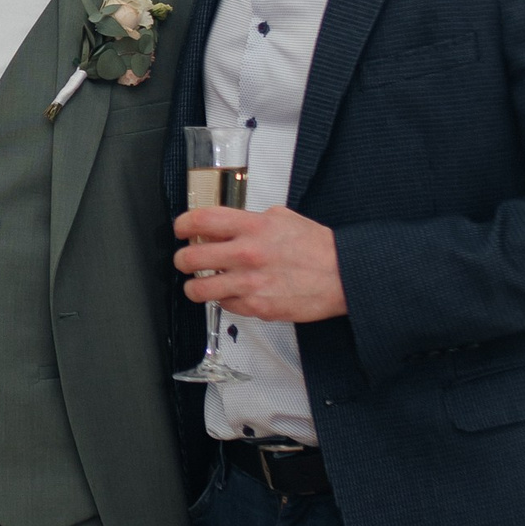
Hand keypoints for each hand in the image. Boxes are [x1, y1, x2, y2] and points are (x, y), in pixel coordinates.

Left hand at [173, 203, 347, 324]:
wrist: (343, 276)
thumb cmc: (315, 247)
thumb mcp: (281, 218)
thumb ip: (248, 221)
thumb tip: (219, 225)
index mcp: (253, 226)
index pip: (200, 220)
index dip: (182, 225)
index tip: (181, 230)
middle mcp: (247, 254)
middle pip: (189, 257)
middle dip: (182, 259)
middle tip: (186, 260)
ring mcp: (250, 283)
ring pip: (198, 289)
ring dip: (194, 286)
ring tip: (200, 283)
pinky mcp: (257, 307)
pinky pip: (224, 305)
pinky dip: (224, 300)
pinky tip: (234, 293)